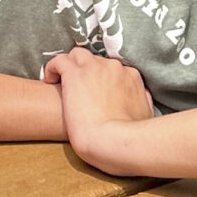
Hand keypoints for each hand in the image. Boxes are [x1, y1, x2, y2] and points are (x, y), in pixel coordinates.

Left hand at [46, 47, 156, 171]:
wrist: (114, 142)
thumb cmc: (130, 136)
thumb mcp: (146, 115)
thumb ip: (143, 101)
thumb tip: (142, 97)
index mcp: (131, 76)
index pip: (114, 69)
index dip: (103, 79)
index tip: (96, 91)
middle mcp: (114, 67)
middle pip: (96, 61)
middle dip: (87, 73)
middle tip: (79, 90)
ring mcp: (93, 68)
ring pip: (77, 55)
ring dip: (70, 65)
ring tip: (61, 81)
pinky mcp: (74, 75)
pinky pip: (59, 61)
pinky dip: (53, 68)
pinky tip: (50, 80)